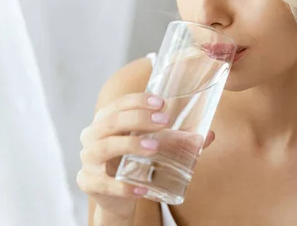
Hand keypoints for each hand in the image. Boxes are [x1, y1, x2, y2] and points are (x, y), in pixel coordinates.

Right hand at [77, 92, 214, 218]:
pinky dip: (122, 186)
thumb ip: (178, 142)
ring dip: (129, 144)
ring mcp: (88, 160)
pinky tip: (143, 188)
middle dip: (137, 119)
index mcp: (105, 121)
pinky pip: (103, 183)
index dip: (137, 100)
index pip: (117, 104)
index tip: (161, 102)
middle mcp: (92, 136)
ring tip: (154, 148)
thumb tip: (208, 135)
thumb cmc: (134, 163)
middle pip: (110, 122)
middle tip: (163, 121)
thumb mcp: (154, 149)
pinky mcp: (88, 182)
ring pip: (103, 148)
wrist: (117, 197)